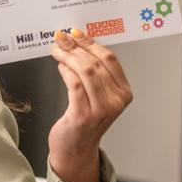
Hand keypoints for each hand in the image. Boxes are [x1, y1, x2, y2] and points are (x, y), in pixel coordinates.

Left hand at [48, 28, 132, 181]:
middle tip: (62, 38)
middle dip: (76, 47)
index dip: (91, 43)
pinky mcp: (83, 116)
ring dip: (68, 57)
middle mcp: (116, 101)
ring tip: (57, 50)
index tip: (76, 33)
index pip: (110, 59)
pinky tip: (60, 66)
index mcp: (124, 93)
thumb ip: (93, 72)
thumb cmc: (85, 118)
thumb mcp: (97, 94)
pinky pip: (74, 85)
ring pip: (85, 71)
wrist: (76, 148)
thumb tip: (78, 42)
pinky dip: (65, 71)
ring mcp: (101, 110)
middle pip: (95, 63)